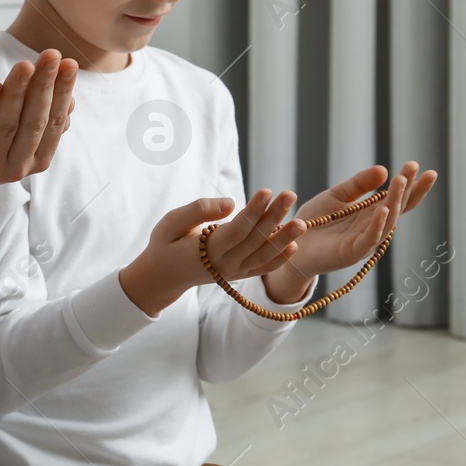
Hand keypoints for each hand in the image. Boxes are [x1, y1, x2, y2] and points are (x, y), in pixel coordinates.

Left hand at [0, 49, 77, 237]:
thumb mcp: (11, 131)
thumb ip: (38, 119)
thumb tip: (72, 102)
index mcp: (33, 161)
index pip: (52, 123)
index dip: (62, 93)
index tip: (69, 63)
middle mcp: (14, 169)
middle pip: (32, 122)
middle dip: (44, 86)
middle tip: (52, 55)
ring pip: (5, 124)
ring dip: (17, 91)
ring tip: (25, 64)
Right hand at [119, 189, 302, 316]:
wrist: (164, 275)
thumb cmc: (166, 243)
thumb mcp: (172, 223)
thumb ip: (198, 210)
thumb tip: (230, 203)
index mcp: (208, 251)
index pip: (238, 229)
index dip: (254, 211)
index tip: (267, 190)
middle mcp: (226, 265)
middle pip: (256, 240)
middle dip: (274, 216)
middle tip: (290, 194)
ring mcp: (235, 272)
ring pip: (264, 255)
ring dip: (285, 239)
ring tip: (302, 222)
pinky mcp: (239, 274)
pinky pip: (263, 268)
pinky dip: (279, 259)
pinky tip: (293, 245)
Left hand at [261, 161, 437, 302]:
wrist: (291, 241)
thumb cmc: (315, 221)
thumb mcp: (337, 195)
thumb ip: (358, 184)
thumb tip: (384, 170)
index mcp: (371, 213)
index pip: (397, 198)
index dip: (410, 184)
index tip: (417, 165)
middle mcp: (373, 227)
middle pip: (398, 208)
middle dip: (408, 189)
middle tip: (414, 167)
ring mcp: (365, 241)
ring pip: (387, 222)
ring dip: (395, 201)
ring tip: (400, 181)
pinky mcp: (352, 252)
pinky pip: (369, 239)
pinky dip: (378, 225)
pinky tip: (384, 209)